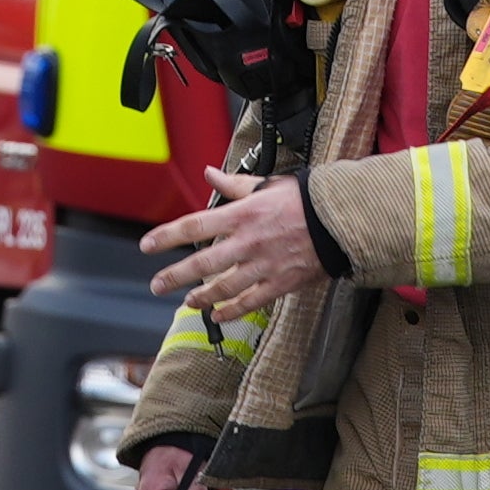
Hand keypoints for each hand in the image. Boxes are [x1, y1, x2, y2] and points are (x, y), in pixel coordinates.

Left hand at [144, 174, 325, 325]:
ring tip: (188, 302)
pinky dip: (232, 311)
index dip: (167, 237)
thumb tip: (209, 173)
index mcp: (242, 215)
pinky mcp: (280, 283)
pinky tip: (218, 316)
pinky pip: (250, 302)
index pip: (194, 225)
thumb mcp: (266, 185)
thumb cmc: (304, 201)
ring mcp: (263, 265)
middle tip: (157, 285)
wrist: (341, 220)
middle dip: (175, 276)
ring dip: (201, 297)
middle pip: (202, 263)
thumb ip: (234, 185)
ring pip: (224, 287)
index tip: (148, 245)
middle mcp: (247, 242)